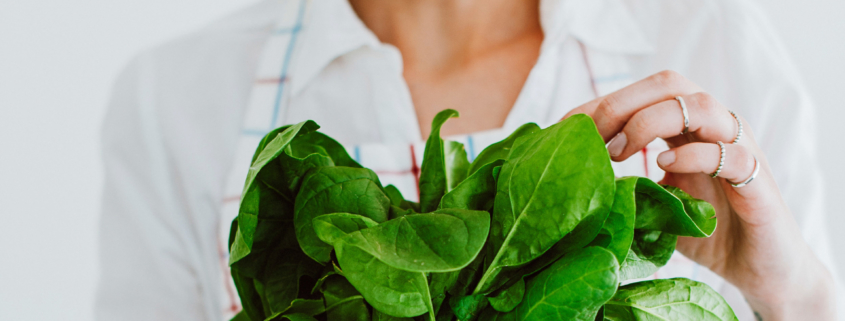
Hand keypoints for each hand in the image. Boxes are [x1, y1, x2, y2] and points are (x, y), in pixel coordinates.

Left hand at [563, 70, 835, 319]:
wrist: (759, 268)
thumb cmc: (704, 231)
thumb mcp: (654, 204)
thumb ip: (625, 186)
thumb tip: (572, 179)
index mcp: (688, 126)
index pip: (642, 93)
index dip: (601, 104)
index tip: (565, 126)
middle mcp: (715, 127)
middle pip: (669, 85)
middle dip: (621, 104)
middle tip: (592, 138)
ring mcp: (739, 148)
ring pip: (701, 105)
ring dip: (651, 122)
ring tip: (621, 153)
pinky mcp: (758, 180)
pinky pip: (731, 155)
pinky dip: (694, 155)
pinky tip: (665, 166)